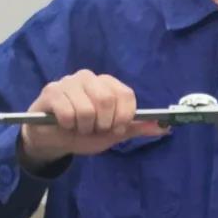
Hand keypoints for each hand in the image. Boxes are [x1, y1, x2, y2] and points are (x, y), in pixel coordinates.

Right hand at [19, 70, 163, 168]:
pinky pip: (67, 112)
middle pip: (107, 99)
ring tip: (79, 127)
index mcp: (107, 84)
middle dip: (104, 124)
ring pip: (87, 109)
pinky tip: (64, 124)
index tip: (117, 129)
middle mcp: (89, 77)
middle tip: (95, 129)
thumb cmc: (84, 132)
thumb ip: (135, 128)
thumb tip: (165, 127)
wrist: (52, 139)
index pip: (125, 94)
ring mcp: (69, 82)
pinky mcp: (51, 91)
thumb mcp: (112, 133)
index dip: (124, 115)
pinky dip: (69, 125)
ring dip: (85, 127)